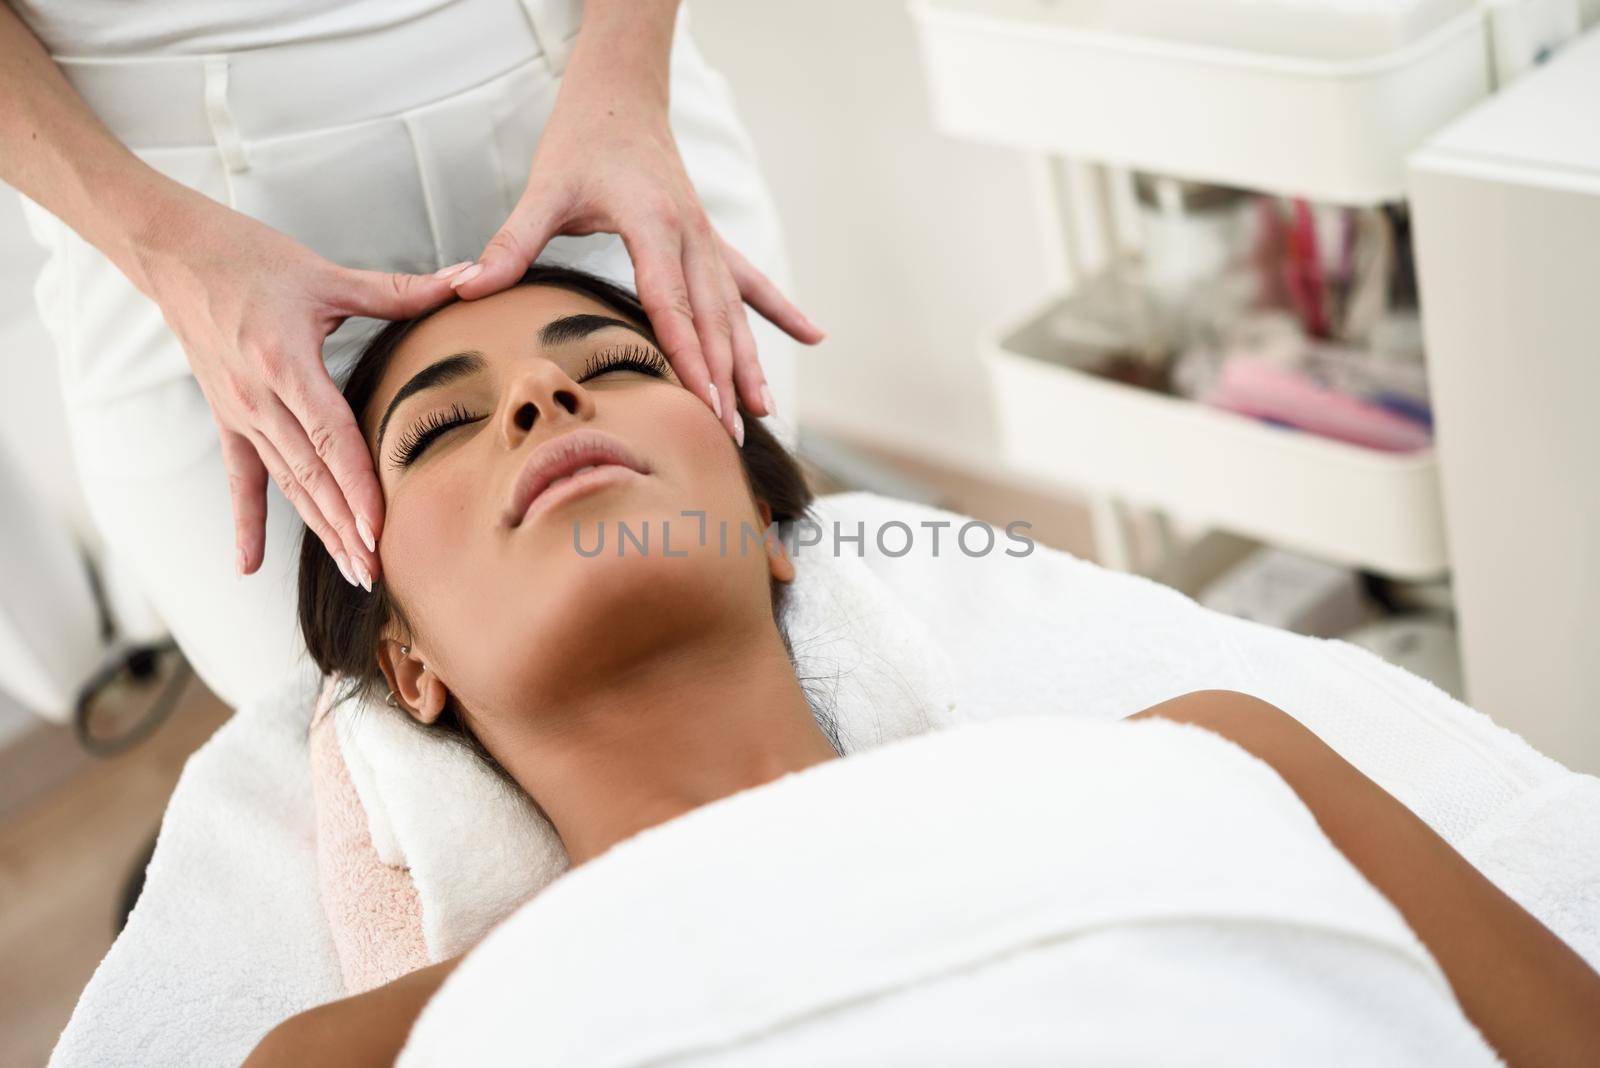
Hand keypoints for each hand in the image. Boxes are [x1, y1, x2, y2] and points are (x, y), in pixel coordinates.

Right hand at [133, 193, 458, 585]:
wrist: (175, 252)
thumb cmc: (253, 258)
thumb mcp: (327, 275)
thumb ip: (400, 290)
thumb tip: (467, 278)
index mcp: (286, 364)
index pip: (331, 439)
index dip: (357, 487)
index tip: (378, 530)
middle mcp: (258, 399)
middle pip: (311, 476)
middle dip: (345, 527)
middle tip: (375, 571)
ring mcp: (239, 414)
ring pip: (286, 484)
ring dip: (318, 531)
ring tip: (350, 572)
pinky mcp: (227, 418)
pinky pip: (239, 479)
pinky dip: (246, 522)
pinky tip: (248, 566)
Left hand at [448, 54, 823, 443]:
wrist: (621, 95)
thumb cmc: (580, 142)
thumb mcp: (543, 189)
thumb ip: (509, 244)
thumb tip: (462, 289)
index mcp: (653, 223)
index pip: (673, 304)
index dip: (689, 357)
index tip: (701, 403)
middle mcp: (691, 233)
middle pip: (713, 318)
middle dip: (724, 379)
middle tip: (729, 433)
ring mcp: (707, 238)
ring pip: (736, 311)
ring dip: (750, 362)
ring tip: (764, 413)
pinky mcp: (710, 240)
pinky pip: (752, 283)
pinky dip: (781, 312)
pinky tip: (814, 337)